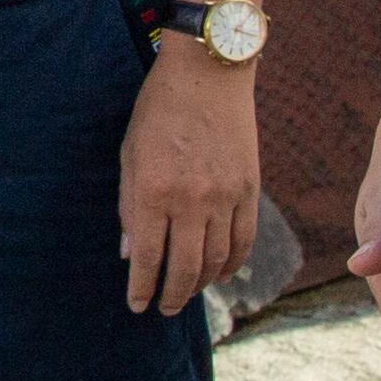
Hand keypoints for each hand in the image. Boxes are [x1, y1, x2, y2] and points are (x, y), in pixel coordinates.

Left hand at [119, 39, 263, 315]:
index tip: (137, 305)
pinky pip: (244, 240)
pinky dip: (233, 264)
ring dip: (201, 284)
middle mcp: (193, 199)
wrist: (209, 72)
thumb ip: (129, 207)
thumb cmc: (159, 109)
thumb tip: (130, 255)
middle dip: (173, 295)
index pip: (148, 257)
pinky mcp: (250, 188)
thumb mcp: (130, 154)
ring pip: (217, 259)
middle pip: (185, 267)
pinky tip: (221, 275)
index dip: (142, 288)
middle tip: (164, 308)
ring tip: (187, 293)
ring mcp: (226, 195)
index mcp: (155, 190)